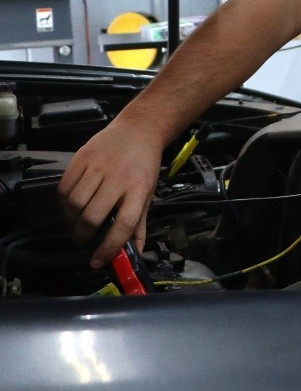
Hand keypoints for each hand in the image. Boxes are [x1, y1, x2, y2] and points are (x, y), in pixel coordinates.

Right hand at [57, 120, 164, 267]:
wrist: (138, 130)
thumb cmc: (144, 165)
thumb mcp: (148, 193)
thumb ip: (139, 225)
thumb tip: (135, 252)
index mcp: (139, 189)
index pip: (124, 225)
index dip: (109, 247)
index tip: (98, 261)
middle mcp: (118, 178)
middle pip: (92, 216)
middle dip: (83, 236)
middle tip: (84, 240)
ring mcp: (98, 167)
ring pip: (74, 203)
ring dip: (71, 220)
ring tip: (76, 223)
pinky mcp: (81, 158)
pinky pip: (64, 187)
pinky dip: (63, 202)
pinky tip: (71, 205)